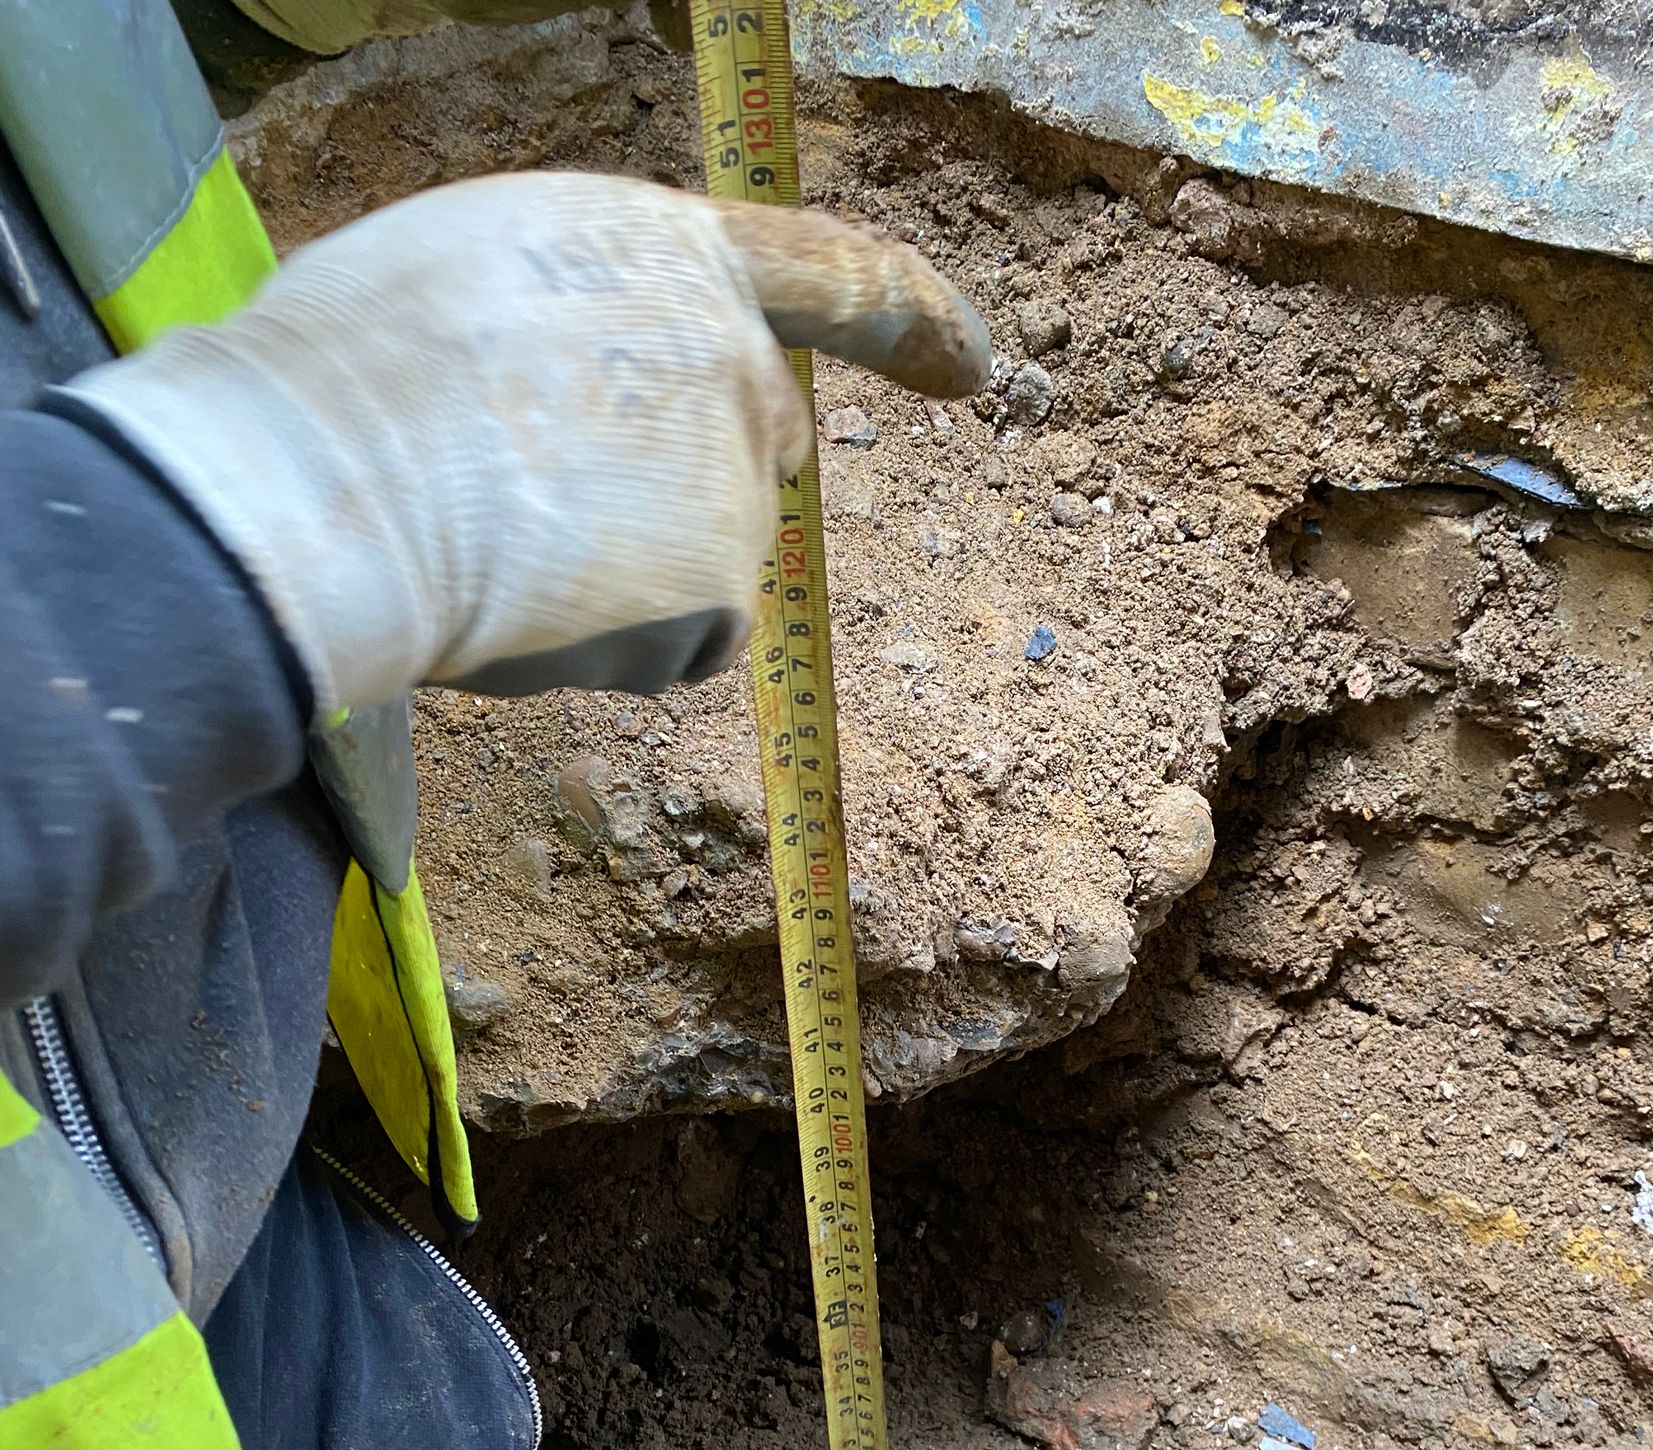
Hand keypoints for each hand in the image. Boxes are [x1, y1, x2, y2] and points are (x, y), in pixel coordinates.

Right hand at [57, 172, 990, 713]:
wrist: (334, 477)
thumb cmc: (356, 373)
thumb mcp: (482, 282)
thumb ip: (589, 331)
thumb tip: (594, 412)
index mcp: (670, 248)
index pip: (832, 276)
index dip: (915, 323)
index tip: (975, 369)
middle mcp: (734, 354)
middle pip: (760, 449)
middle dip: (690, 497)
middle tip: (553, 512)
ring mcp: (738, 476)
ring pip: (696, 566)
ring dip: (609, 581)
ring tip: (491, 545)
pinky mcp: (724, 587)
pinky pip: (675, 649)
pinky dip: (607, 654)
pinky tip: (526, 613)